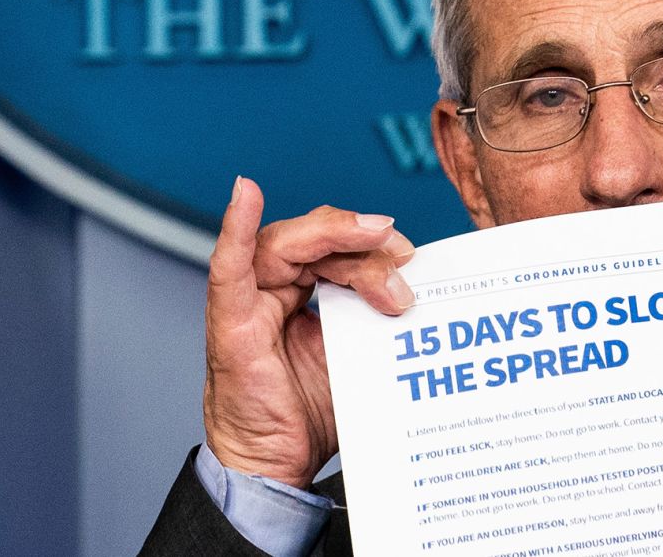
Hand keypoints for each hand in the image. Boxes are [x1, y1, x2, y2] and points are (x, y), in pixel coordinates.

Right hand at [202, 176, 415, 488]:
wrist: (279, 470)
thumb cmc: (316, 415)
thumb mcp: (363, 355)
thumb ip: (383, 319)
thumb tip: (434, 294)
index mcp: (305, 295)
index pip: (337, 251)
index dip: (374, 245)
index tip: (412, 253)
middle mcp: (275, 291)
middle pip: (318, 242)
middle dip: (366, 243)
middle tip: (405, 256)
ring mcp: (250, 304)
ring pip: (288, 244)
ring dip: (336, 235)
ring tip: (381, 243)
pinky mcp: (231, 325)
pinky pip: (228, 268)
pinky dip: (235, 227)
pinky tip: (246, 192)